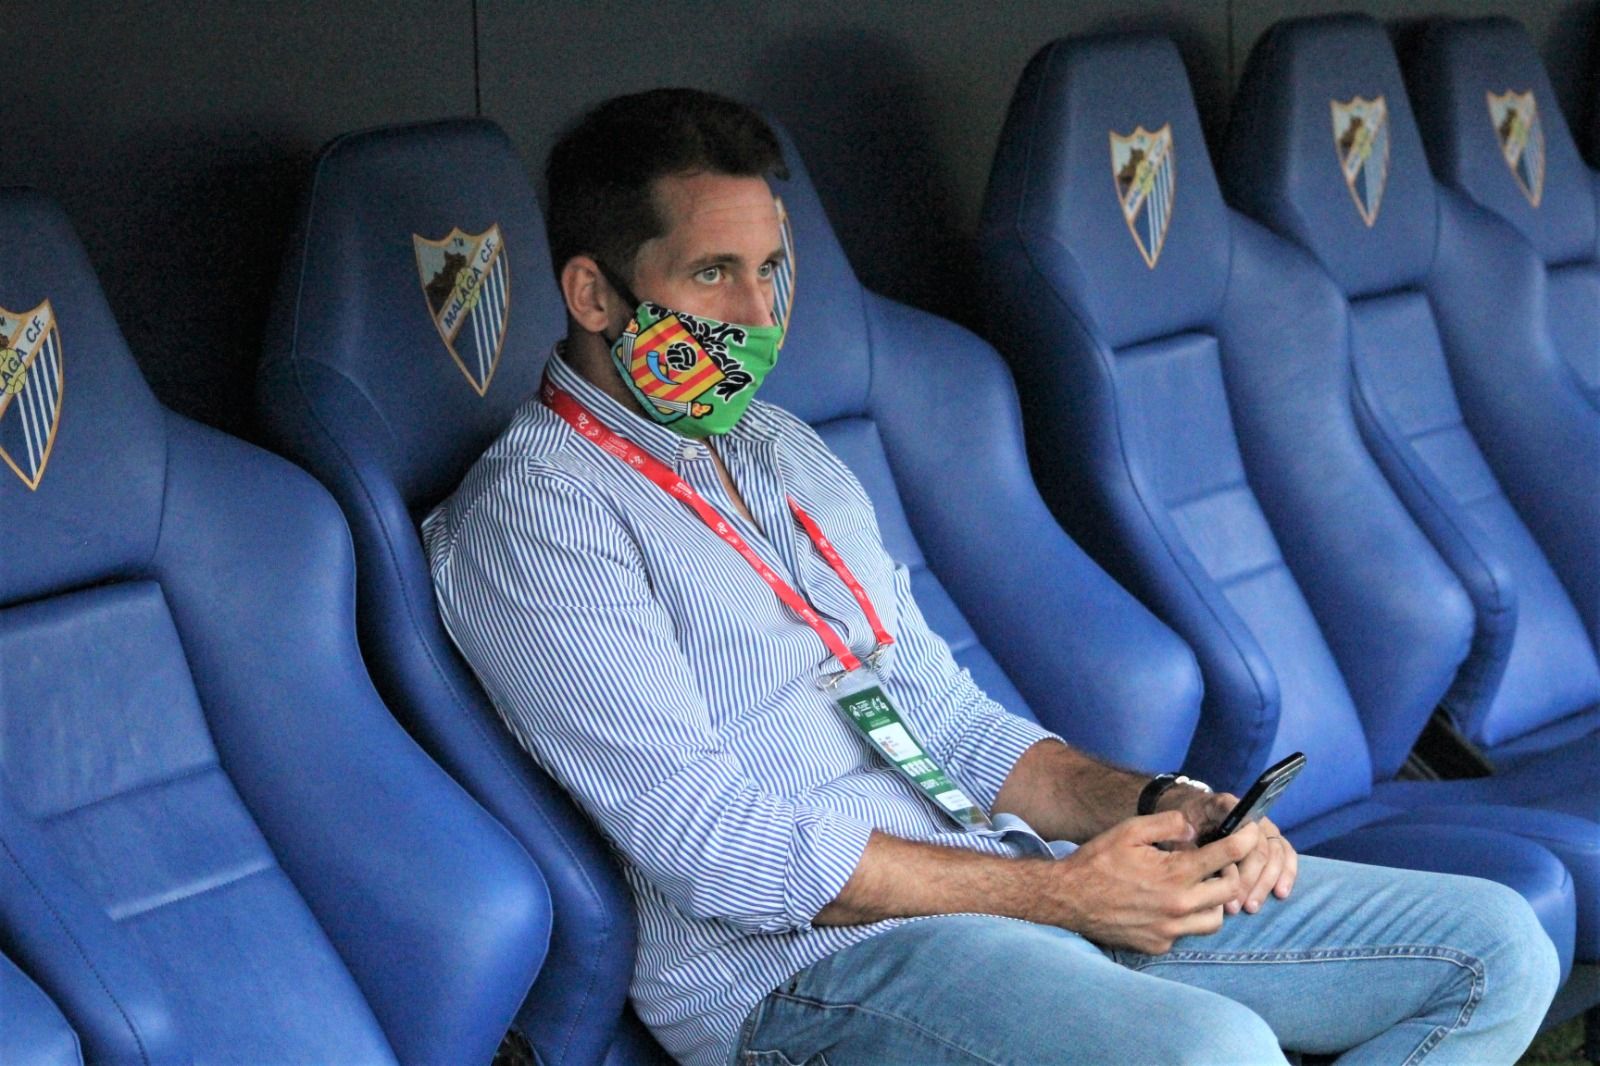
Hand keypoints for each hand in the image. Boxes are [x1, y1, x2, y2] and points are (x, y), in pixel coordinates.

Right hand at [1049, 810, 1261, 954]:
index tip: (1252, 832)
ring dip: (1214, 901)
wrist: (1068, 898)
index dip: (1245, 839)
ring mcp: (1169, 930)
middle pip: (1231, 891)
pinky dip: (1187, 919)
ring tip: (1198, 887)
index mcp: (1175, 874)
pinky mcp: (1159, 945)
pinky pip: (1187, 934)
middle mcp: (1179, 906)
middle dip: (1232, 873)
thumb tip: (1195, 829)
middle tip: (1219, 863)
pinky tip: (1169, 905)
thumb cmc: (1099, 860)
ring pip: (1216, 919)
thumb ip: (1168, 825)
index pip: (1226, 855)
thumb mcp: (1130, 830)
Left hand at [1155, 789, 1297, 913]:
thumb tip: (1201, 867)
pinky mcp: (1270, 839)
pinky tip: (1280, 894)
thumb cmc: (1182, 823)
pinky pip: (1286, 853)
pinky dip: (1286, 873)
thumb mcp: (1178, 829)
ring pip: (1275, 853)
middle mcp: (1250, 814)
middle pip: (1259, 846)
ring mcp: (1263, 826)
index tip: (1229, 879)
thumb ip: (1189, 843)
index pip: (1242, 827)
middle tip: (1235, 905)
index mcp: (1225, 805)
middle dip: (1249, 879)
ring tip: (1251, 907)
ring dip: (1265, 883)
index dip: (1239, 855)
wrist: (1189, 810)